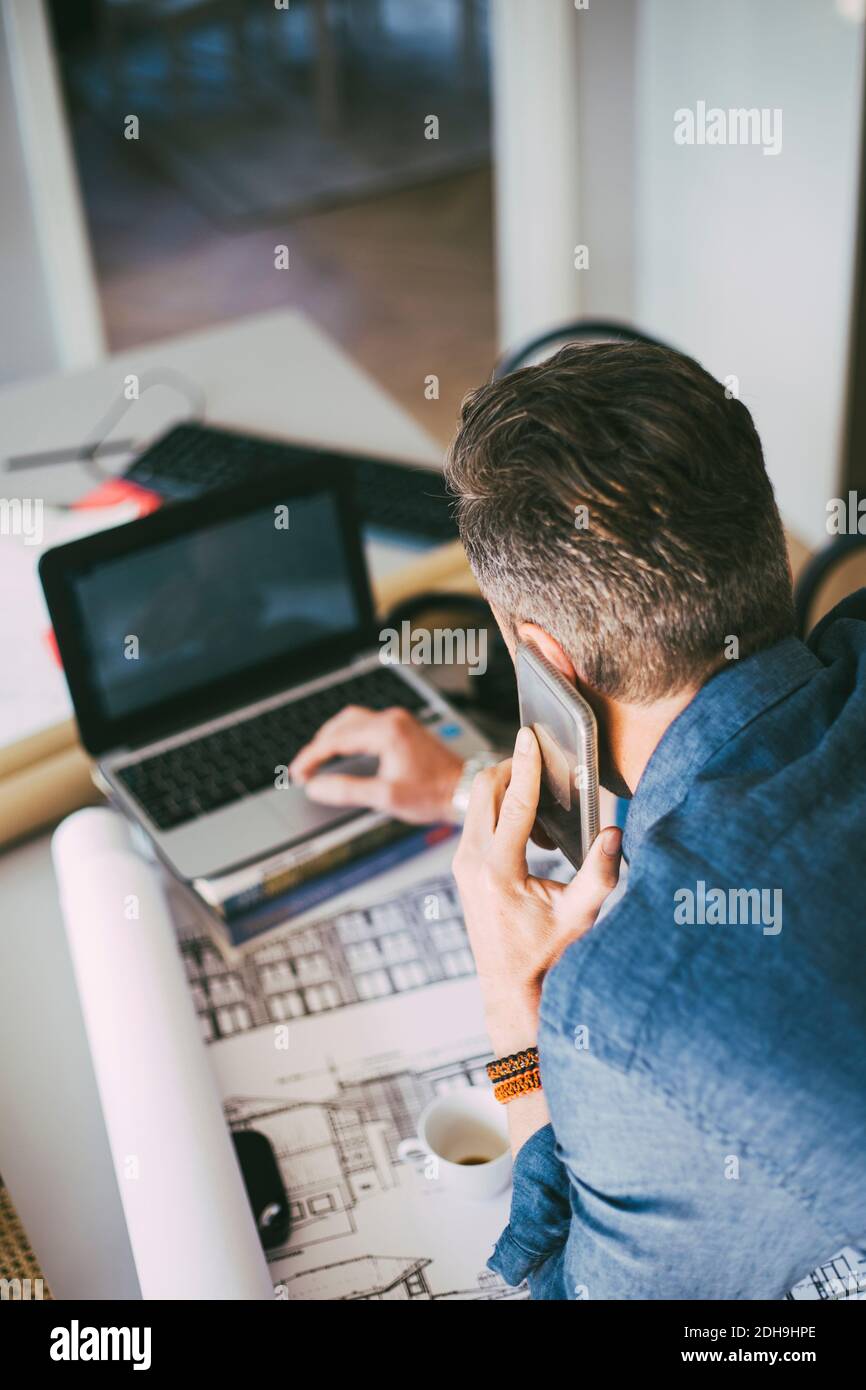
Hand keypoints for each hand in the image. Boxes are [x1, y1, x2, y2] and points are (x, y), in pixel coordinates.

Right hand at [289, 705, 463, 823]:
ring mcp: (399, 721)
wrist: (464, 790)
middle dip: (318, 745)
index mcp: (386, 732)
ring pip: (353, 720)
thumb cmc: (433, 794)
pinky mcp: (403, 728)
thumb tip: (316, 788)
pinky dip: (348, 736)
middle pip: (341, 724)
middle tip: (303, 769)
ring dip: (332, 737)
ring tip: (317, 759)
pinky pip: (366, 724)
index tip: (298, 774)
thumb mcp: (385, 797)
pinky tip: (342, 750)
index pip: (335, 739)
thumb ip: (347, 791)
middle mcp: (392, 720)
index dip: (311, 757)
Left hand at [452, 726, 621, 1055]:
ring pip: (477, 802)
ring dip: (508, 790)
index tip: (531, 736)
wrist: (511, 990)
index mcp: (497, 871)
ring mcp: (461, 864)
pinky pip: (477, 820)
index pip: (514, 803)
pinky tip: (533, 832)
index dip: (526, 765)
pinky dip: (501, 809)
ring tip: (546, 809)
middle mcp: (471, 863)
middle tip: (544, 763)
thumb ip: (600, 874)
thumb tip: (615, 833)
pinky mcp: (462, 868)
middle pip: (485, 789)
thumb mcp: (579, 916)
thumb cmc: (546, 957)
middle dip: (513, 768)